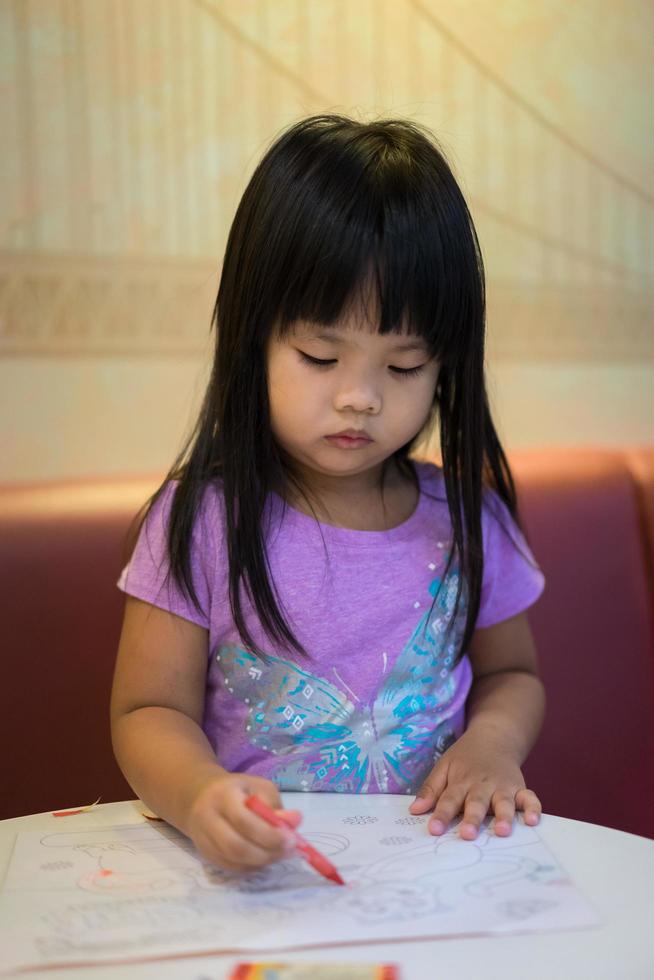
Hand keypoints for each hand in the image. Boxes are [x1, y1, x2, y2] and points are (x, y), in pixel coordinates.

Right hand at [184, 771, 301, 870]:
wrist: (201, 796)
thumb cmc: (238, 791)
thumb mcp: (259, 787)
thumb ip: (275, 805)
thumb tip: (295, 821)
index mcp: (223, 795)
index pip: (244, 820)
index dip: (269, 834)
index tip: (291, 839)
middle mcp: (209, 818)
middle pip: (236, 846)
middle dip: (267, 853)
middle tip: (289, 852)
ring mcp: (204, 839)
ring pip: (234, 861)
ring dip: (262, 862)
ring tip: (280, 854)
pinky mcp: (206, 854)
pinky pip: (231, 867)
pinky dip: (252, 867)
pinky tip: (265, 858)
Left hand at [409, 729, 541, 838]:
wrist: (494, 737)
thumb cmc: (465, 758)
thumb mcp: (444, 767)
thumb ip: (431, 789)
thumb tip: (415, 811)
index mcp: (461, 781)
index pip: (448, 799)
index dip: (441, 815)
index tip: (434, 830)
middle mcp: (482, 785)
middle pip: (476, 803)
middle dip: (472, 819)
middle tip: (467, 835)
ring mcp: (503, 787)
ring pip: (503, 803)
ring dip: (504, 816)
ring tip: (502, 831)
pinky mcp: (520, 788)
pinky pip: (530, 798)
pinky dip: (533, 809)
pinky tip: (533, 821)